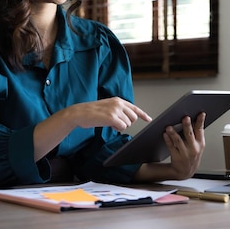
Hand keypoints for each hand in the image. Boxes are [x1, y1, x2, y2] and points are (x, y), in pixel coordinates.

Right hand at [33, 97, 150, 160]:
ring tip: (109, 122)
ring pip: (128, 123)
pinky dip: (116, 128)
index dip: (143, 114)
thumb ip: (118, 110)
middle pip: (133, 117)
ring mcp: (116, 110)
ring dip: (120, 125)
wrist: (79, 113)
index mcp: (118, 100)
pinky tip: (108, 124)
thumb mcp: (107, 107)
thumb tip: (128, 119)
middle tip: (115, 122)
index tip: (149, 119)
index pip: (134, 108)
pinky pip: (122, 127)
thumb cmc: (92, 112)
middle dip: (126, 122)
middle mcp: (119, 103)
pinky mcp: (112, 117)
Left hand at [162, 112, 205, 178]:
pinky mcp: (176, 157)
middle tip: (185, 118)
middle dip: (187, 126)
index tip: (201, 113)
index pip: (200, 130)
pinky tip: (165, 134)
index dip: (201, 121)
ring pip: (178, 141)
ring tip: (169, 127)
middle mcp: (193, 148)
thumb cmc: (192, 155)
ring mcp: (185, 153)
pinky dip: (168, 140)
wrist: (186, 171)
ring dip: (173, 133)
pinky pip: (171, 147)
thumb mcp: (198, 146)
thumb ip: (197, 134)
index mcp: (200, 143)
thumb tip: (193, 119)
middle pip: (190, 134)